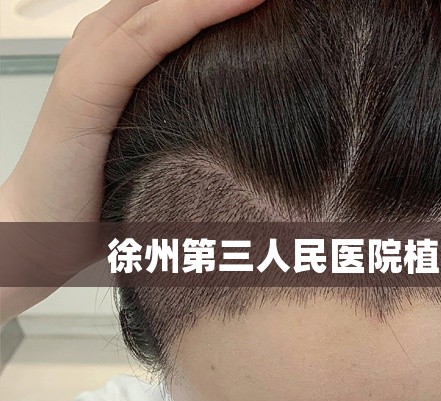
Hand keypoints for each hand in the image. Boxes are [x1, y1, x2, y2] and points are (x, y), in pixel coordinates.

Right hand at [0, 0, 265, 322]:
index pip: (183, 3)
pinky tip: (246, 0)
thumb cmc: (105, 190)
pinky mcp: (87, 85)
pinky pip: (148, 36)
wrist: (40, 230)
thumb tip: (266, 116)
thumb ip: (198, 108)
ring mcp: (93, 56)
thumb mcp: (164, 137)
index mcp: (126, 47)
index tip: (291, 0)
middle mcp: (107, 39)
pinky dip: (196, 12)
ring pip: (165, 2)